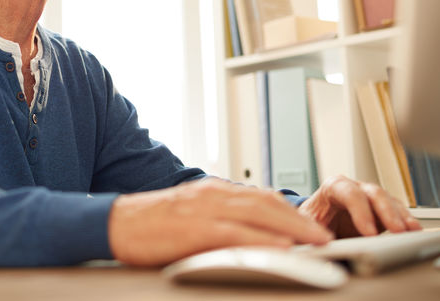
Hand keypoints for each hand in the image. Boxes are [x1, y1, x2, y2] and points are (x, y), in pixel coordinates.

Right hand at [107, 179, 332, 266]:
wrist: (116, 223)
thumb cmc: (150, 224)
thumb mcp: (188, 214)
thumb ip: (216, 219)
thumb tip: (245, 235)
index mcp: (211, 191)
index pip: (259, 197)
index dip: (289, 210)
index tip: (309, 224)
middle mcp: (212, 195)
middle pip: (265, 203)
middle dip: (299, 218)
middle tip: (323, 234)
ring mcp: (205, 210)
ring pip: (258, 214)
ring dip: (291, 227)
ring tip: (314, 240)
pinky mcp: (196, 229)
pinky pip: (237, 233)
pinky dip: (262, 239)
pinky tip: (281, 246)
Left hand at [298, 175, 421, 237]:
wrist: (314, 224)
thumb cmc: (309, 221)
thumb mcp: (304, 224)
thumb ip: (309, 229)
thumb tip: (319, 240)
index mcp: (333, 187)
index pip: (349, 192)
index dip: (360, 211)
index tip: (368, 232)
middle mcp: (355, 188)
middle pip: (374, 194)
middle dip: (386, 212)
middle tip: (396, 231)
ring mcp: (370, 199)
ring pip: (389, 202)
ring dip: (401, 216)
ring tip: (411, 231)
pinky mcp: (382, 212)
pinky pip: (397, 213)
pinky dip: (406, 222)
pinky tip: (414, 232)